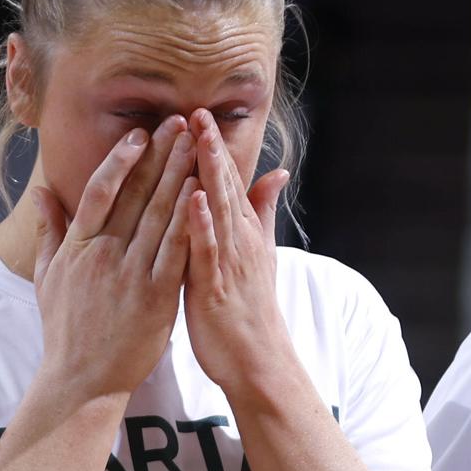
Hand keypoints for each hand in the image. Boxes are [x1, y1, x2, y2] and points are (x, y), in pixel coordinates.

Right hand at [30, 117, 196, 402]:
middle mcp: (103, 254)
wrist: (82, 379)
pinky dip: (191, 219)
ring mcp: (131, 274)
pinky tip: (205, 193)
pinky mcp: (156, 296)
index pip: (101, 190)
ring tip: (198, 145)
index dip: (122, 159)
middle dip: (161, 155)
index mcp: (78, 247)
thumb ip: (48, 231)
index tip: (140, 134)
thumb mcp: (47, 278)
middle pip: (137, 194)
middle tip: (181, 121)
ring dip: (181, 175)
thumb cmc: (65, 329)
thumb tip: (40, 193)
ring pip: (160, 215)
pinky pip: (177, 250)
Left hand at [176, 108, 297, 402]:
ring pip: (216, 209)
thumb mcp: (260, 254)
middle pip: (222, 187)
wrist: (257, 359)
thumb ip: (263, 211)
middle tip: (195, 111)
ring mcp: (227, 261)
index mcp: (241, 232)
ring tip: (196, 139)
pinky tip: (192, 197)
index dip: (214, 147)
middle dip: (209, 148)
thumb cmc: (250, 307)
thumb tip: (277, 173)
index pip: (226, 181)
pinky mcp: (214, 285)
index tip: (199, 113)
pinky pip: (206, 249)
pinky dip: (201, 222)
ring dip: (206, 173)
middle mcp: (237, 240)